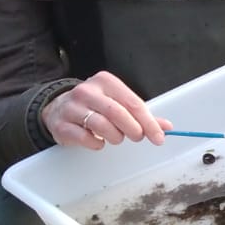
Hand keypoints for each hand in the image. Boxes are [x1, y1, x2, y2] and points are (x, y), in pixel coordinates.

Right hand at [43, 71, 170, 150]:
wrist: (57, 108)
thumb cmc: (95, 106)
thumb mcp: (118, 103)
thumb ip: (141, 115)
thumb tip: (166, 127)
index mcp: (105, 81)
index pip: (133, 103)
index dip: (148, 122)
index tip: (159, 138)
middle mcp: (87, 91)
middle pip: (118, 113)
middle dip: (133, 129)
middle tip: (137, 137)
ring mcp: (71, 107)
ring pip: (101, 125)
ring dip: (115, 137)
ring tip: (116, 137)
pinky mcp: (61, 125)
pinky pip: (85, 138)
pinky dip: (97, 143)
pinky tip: (98, 141)